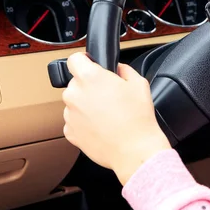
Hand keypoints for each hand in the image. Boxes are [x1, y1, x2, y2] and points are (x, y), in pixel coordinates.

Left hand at [62, 52, 170, 184]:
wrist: (134, 150)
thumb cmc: (138, 118)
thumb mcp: (139, 83)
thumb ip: (124, 69)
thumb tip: (117, 69)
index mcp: (90, 77)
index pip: (75, 59)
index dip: (85, 61)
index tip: (91, 65)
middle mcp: (75, 94)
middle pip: (76, 82)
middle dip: (90, 86)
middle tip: (109, 96)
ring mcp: (70, 114)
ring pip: (75, 102)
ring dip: (86, 105)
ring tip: (107, 115)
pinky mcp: (70, 132)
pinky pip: (74, 121)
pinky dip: (85, 122)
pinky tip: (102, 126)